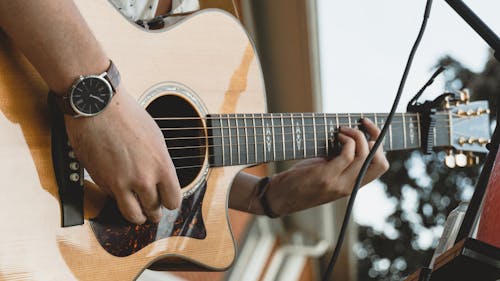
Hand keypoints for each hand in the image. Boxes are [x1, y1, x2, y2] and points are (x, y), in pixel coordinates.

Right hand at [64, 88, 181, 223]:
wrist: (97, 106)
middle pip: (154, 211)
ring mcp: (120, 183)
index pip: (173, 200)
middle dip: (154, 212)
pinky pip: (114, 200)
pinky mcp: (102, 183)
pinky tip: (119, 189)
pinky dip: (117, 198)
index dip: (170, 201)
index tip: (167, 200)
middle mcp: (143, 178)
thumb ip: (160, 163)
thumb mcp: (155, 138)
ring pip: (134, 216)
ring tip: (139, 214)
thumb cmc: (127, 116)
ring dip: (138, 217)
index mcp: (161, 166)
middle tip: (152, 210)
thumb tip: (161, 181)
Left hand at [264, 118, 388, 215]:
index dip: (380, 146)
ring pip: (365, 155)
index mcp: (351, 186)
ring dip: (356, 135)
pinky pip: (347, 154)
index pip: (381, 167)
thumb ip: (340, 162)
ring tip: (342, 130)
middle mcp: (349, 187)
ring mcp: (339, 183)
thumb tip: (350, 138)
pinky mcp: (327, 177)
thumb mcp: (325, 173)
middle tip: (362, 124)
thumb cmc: (299, 182)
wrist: (278, 197)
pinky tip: (336, 136)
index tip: (369, 130)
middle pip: (380, 162)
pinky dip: (346, 140)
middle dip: (376, 136)